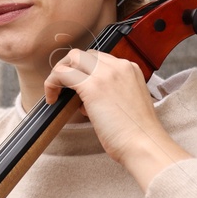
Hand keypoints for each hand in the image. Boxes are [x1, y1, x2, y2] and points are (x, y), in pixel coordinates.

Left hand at [42, 48, 191, 189]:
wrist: (144, 143)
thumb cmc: (137, 133)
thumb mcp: (127, 104)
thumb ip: (109, 95)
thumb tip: (84, 100)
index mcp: (130, 69)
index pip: (99, 58)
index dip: (85, 71)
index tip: (78, 87)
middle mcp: (119, 66)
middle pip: (84, 54)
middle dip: (70, 68)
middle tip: (63, 88)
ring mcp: (105, 74)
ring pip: (72, 59)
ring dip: (60, 73)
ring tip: (56, 92)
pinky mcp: (92, 86)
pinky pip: (62, 74)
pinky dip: (52, 84)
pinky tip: (53, 100)